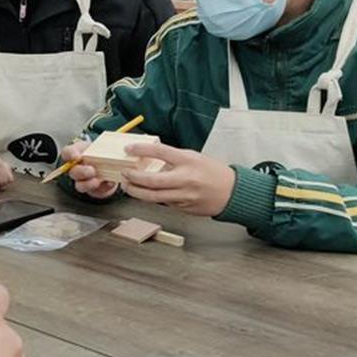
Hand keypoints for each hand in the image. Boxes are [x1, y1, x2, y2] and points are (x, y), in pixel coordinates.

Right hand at [63, 141, 118, 199]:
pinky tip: (109, 183)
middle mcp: (77, 169)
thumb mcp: (97, 144)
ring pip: (80, 185)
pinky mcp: (95, 189)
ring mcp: (84, 181)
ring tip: (97, 181)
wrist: (108, 163)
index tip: (76, 156)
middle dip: (81, 172)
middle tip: (91, 170)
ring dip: (88, 184)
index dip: (70, 155)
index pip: (67, 153)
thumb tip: (107, 149)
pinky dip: (103, 187)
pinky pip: (96, 191)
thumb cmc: (98, 152)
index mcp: (76, 155)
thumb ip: (99, 146)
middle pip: (73, 172)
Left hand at [120, 142, 235, 216]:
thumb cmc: (212, 172)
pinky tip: (147, 194)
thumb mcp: (194, 157)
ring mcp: (184, 195)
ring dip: (137, 192)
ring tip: (128, 187)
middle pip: (152, 181)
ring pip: (154, 197)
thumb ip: (173, 158)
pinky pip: (164, 203)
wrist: (232, 192)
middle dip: (134, 178)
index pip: (160, 152)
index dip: (141, 149)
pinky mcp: (184, 207)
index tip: (129, 148)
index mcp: (188, 161)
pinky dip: (153, 198)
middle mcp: (185, 178)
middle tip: (125, 174)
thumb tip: (149, 157)